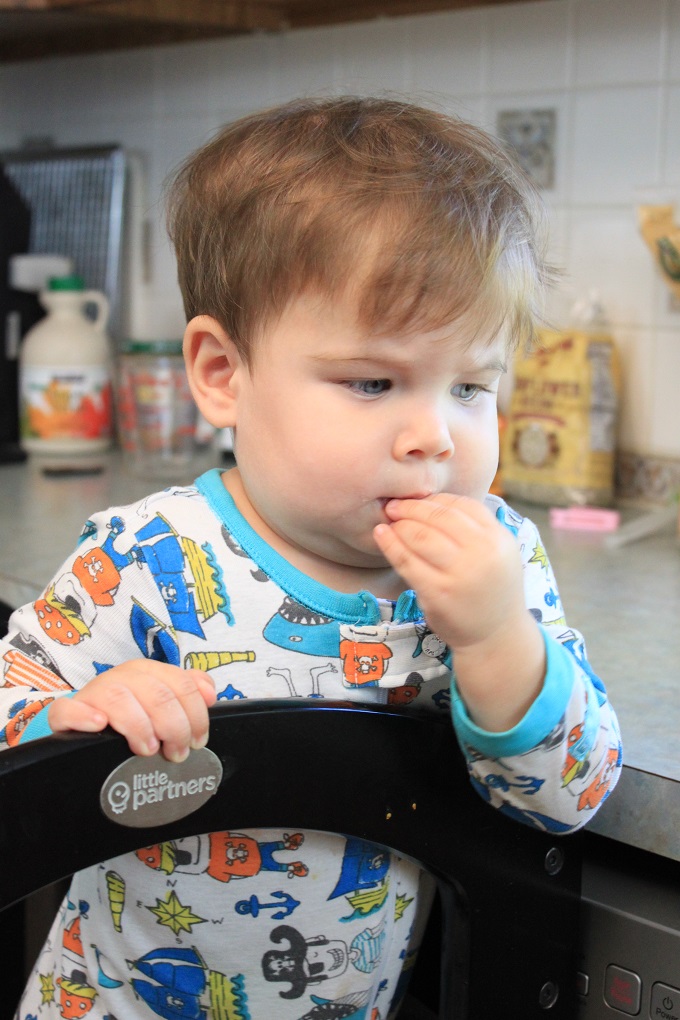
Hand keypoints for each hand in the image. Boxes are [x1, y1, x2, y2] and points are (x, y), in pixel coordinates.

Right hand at [48, 660, 216, 762]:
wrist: (85, 729)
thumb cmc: (132, 717)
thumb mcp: (162, 702)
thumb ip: (189, 692)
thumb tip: (210, 693)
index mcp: (148, 671)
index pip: (182, 684)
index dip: (196, 715)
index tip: (198, 741)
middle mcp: (122, 677)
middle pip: (157, 694)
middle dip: (174, 727)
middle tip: (176, 753)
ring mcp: (93, 692)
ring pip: (119, 698)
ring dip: (139, 726)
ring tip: (147, 749)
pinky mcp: (65, 713)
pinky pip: (67, 710)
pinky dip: (84, 717)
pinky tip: (99, 727)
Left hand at [374, 493, 524, 649]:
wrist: (496, 636)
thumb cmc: (492, 590)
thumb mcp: (498, 553)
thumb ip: (475, 528)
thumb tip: (432, 502)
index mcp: (499, 538)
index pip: (462, 505)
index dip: (435, 499)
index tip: (418, 498)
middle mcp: (482, 553)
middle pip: (438, 516)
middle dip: (411, 507)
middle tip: (393, 505)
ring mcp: (459, 574)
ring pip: (420, 536)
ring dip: (399, 524)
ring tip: (389, 520)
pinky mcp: (437, 593)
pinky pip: (406, 561)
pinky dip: (390, 544)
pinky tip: (381, 534)